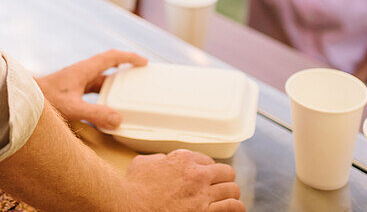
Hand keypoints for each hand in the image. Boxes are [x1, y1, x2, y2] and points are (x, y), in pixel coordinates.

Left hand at [36, 50, 147, 128]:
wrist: (22, 99)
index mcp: (83, 70)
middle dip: (124, 70)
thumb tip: (118, 119)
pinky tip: (105, 110)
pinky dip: (103, 97)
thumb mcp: (72, 108)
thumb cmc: (44, 100)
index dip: (129, 58)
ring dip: (113, 85)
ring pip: (99, 80)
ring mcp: (75, 82)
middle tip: (139, 77)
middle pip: (107, 67)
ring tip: (127, 96)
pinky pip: (92, 91)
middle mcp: (80, 73)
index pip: (111, 57)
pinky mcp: (70, 91)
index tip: (144, 62)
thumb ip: (95, 114)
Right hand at [123, 149, 243, 211]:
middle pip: (226, 173)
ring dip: (230, 194)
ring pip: (233, 189)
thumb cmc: (134, 188)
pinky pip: (233, 207)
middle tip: (219, 187)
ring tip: (228, 199)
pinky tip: (232, 209)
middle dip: (223, 180)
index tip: (206, 176)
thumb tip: (163, 161)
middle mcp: (197, 174)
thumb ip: (157, 159)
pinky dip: (235, 208)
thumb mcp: (142, 164)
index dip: (207, 169)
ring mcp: (203, 194)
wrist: (132, 207)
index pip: (208, 160)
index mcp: (183, 159)